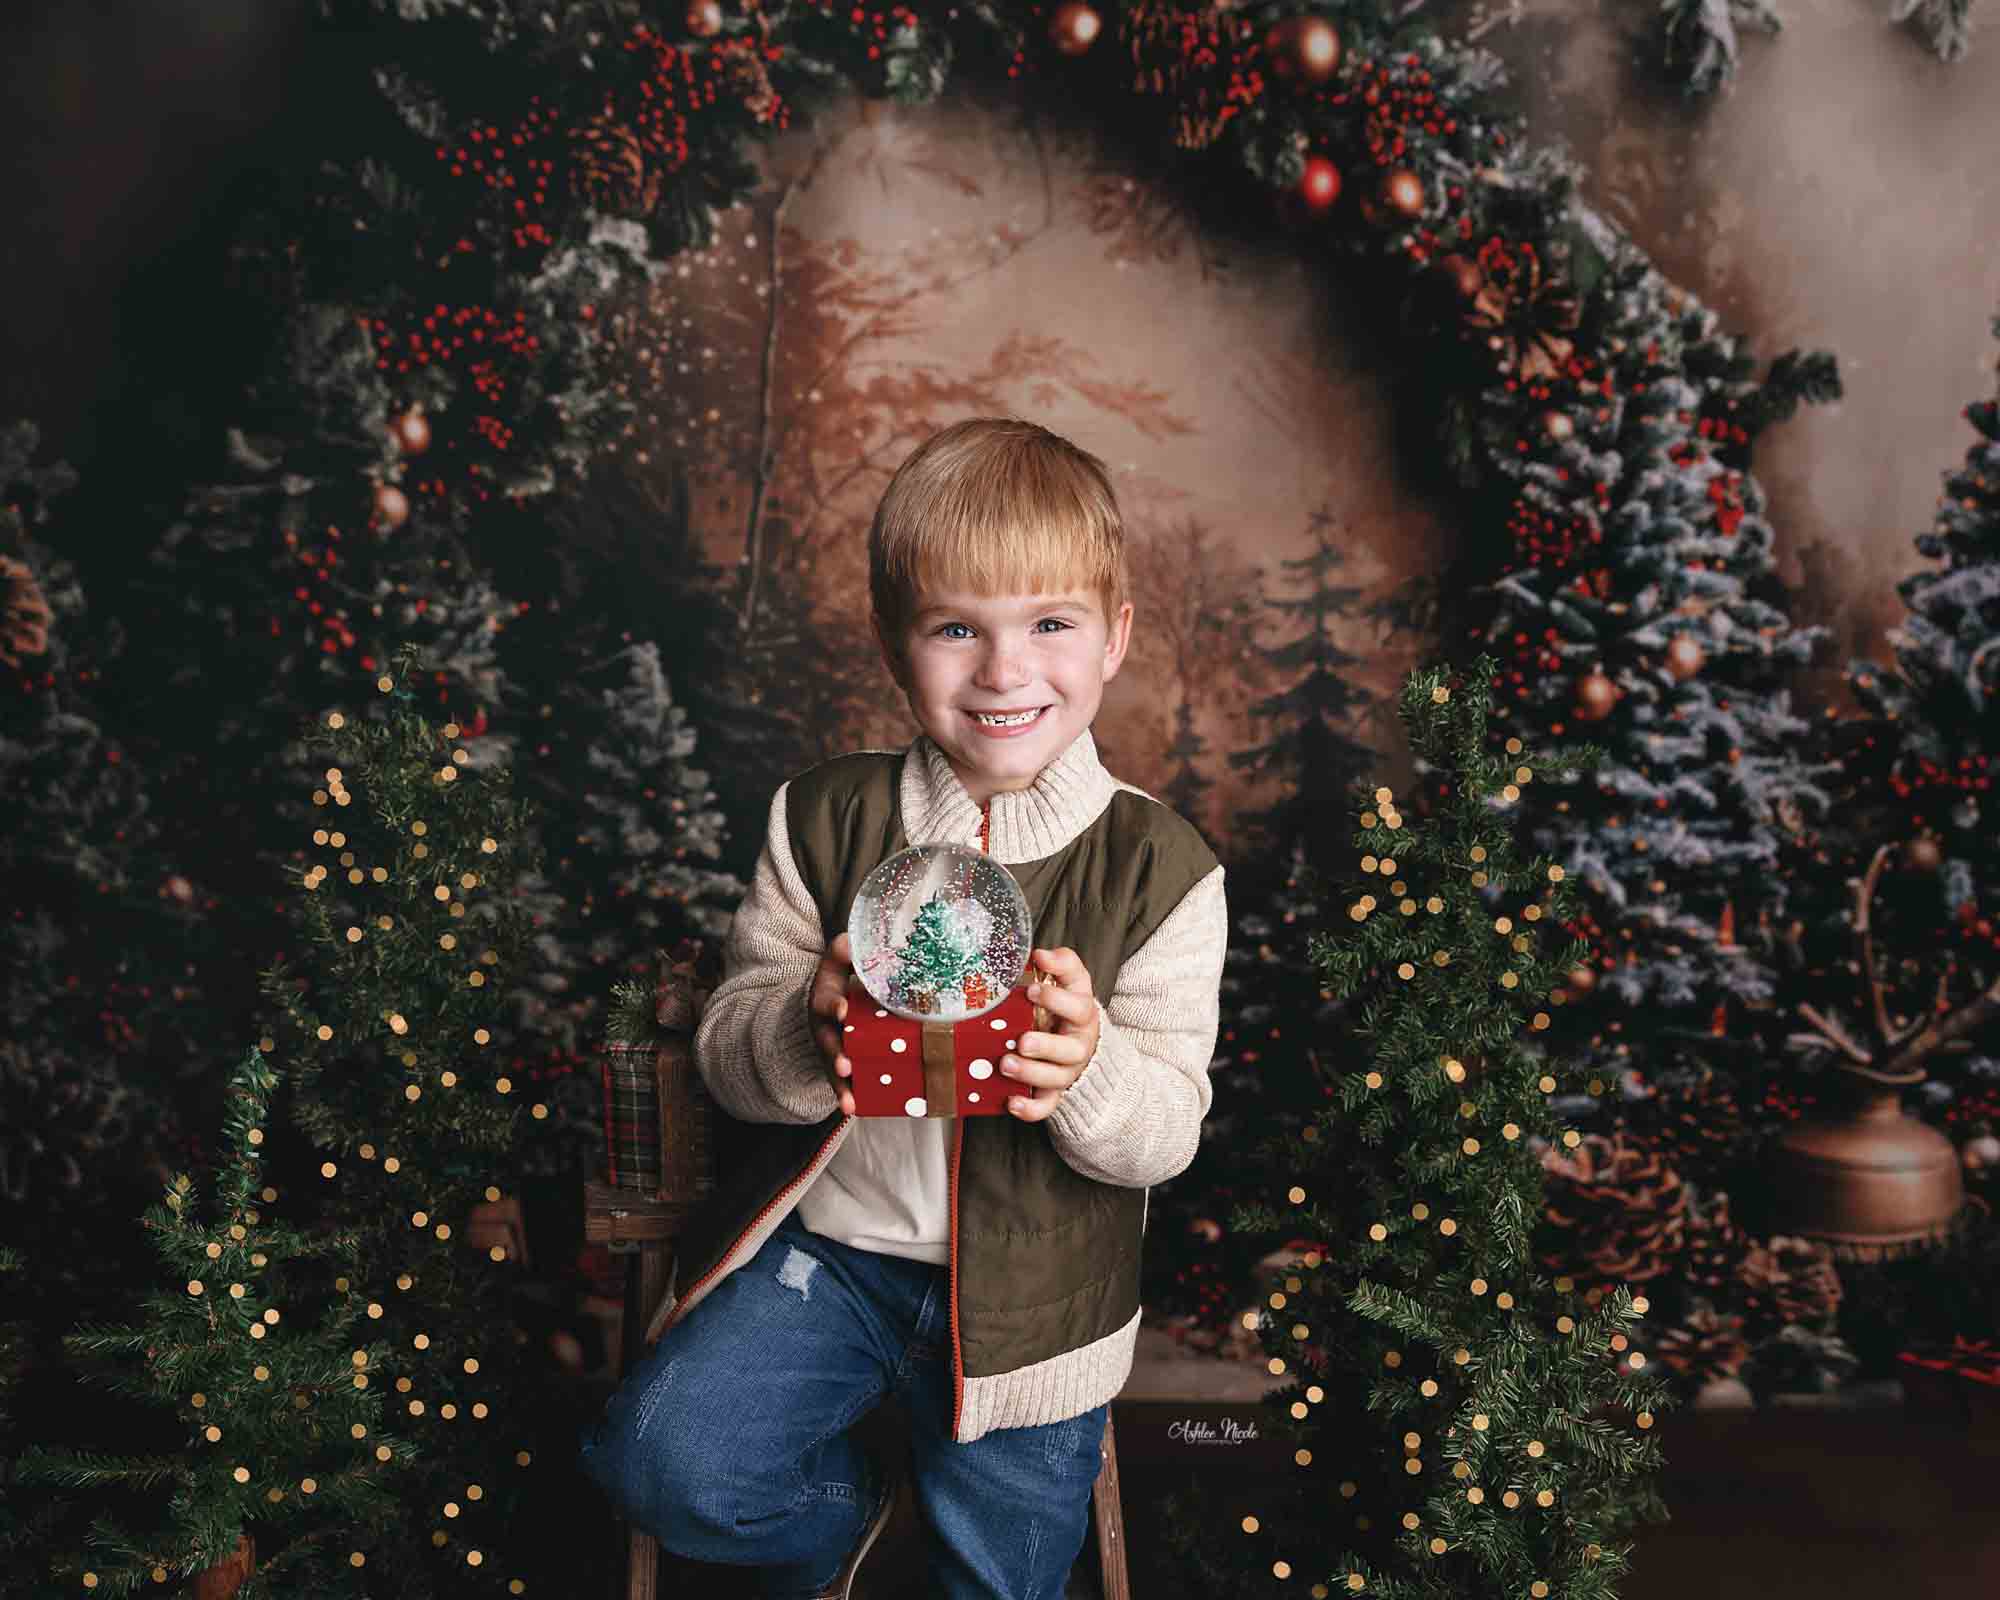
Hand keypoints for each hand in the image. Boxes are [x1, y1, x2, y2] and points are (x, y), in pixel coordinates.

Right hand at [808, 932, 856, 1116]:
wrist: (824, 1005)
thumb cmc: (838, 982)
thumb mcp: (836, 964)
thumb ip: (843, 953)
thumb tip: (850, 943)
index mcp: (823, 998)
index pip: (826, 1000)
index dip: (834, 1005)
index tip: (844, 1010)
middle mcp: (822, 1026)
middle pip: (826, 1041)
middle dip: (834, 1053)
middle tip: (844, 1064)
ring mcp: (828, 1048)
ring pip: (831, 1066)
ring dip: (839, 1083)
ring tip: (849, 1100)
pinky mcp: (838, 1065)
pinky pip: (840, 1082)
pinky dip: (845, 1095)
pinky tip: (853, 1108)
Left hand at [1003, 946, 1099, 1122]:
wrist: (1082, 1041)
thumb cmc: (1068, 1007)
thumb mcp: (1071, 981)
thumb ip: (1061, 964)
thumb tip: (1040, 954)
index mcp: (1082, 1013)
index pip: (1078, 1006)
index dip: (1057, 999)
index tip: (1032, 990)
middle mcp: (1078, 1044)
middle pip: (1070, 1050)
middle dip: (1045, 1046)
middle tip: (1021, 1041)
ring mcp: (1067, 1071)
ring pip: (1056, 1079)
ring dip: (1031, 1074)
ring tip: (1006, 1064)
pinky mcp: (1055, 1092)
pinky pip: (1046, 1106)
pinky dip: (1030, 1109)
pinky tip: (1011, 1102)